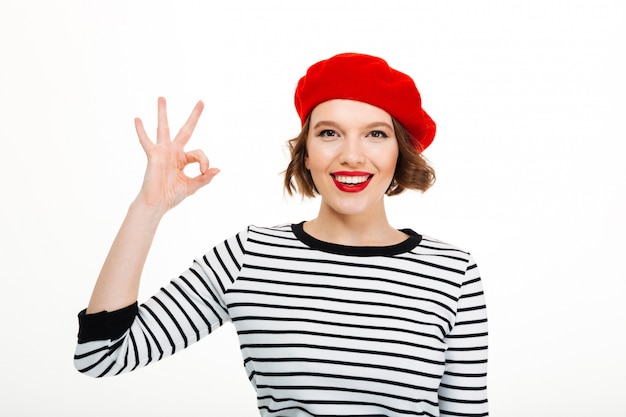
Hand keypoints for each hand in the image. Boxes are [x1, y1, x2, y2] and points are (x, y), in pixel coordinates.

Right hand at [133, 97, 219, 212]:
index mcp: (183, 159)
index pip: (199, 153)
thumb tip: (218, 169)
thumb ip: (205, 178)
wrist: (157, 203)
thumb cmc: (172, 195)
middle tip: (202, 101)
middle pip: (186, 130)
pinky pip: (146, 141)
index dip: (204, 161)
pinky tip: (137, 119)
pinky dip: (141, 131)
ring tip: (162, 97)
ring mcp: (163, 151)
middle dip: (194, 116)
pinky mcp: (153, 155)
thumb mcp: (192, 185)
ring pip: (163, 128)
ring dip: (162, 113)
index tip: (203, 171)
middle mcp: (174, 151)